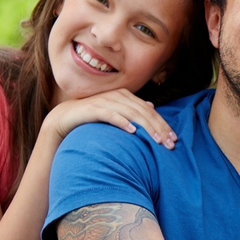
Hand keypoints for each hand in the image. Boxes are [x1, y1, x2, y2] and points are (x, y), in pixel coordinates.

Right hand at [45, 89, 176, 148]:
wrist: (65, 118)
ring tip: (157, 141)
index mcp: (126, 96)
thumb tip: (151, 106)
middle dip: (159, 128)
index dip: (163, 125)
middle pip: (144, 112)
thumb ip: (132, 109)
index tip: (174, 140)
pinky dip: (122, 122)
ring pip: (131, 113)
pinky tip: (132, 132)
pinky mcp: (92, 109)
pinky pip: (110, 115)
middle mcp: (117, 96)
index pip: (150, 112)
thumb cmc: (94, 118)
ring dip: (146, 127)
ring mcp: (105, 101)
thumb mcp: (116, 113)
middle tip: (170, 144)